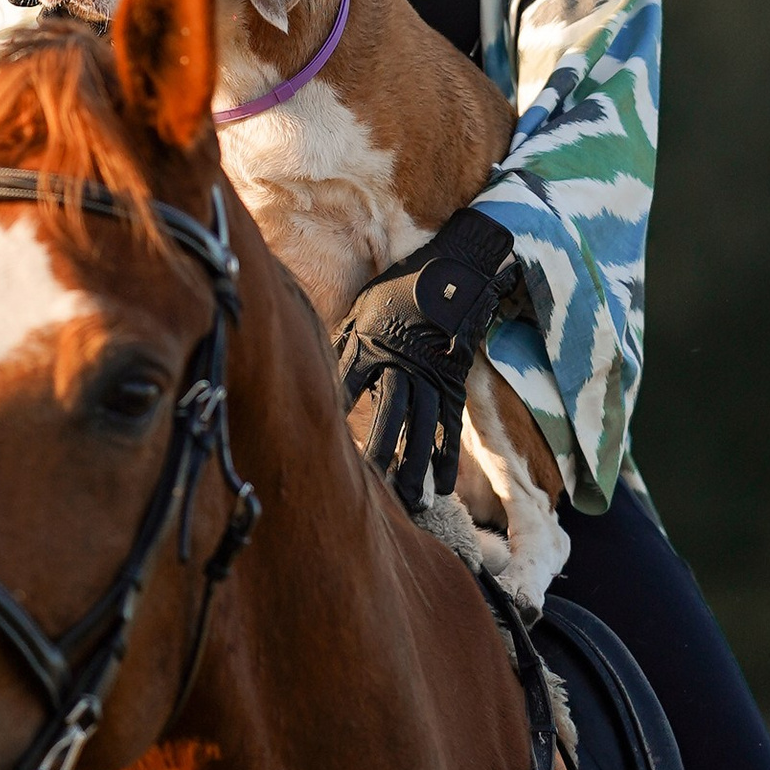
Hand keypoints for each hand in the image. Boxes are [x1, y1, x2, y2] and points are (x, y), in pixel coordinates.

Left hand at [335, 210, 518, 513]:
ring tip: (409, 501)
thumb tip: (313, 366)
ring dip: (415, 465)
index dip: (335, 409)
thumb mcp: (363, 306)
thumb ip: (344, 340)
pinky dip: (448, 457)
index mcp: (374, 340)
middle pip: (390, 412)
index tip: (318, 442)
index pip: (349, 380)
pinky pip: (451, 425)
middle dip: (381, 450)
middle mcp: (403, 362)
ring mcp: (432, 375)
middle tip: (369, 488)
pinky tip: (443, 489)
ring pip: (422, 426)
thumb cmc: (400, 286)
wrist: (456, 268)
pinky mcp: (453, 384)